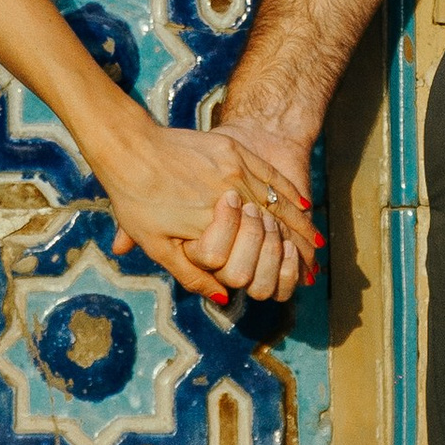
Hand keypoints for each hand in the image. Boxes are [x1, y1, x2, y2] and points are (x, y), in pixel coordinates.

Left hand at [86, 115, 322, 310]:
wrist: (129, 147)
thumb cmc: (135, 199)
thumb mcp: (156, 244)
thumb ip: (191, 274)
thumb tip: (223, 297)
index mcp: (211, 223)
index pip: (255, 248)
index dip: (277, 265)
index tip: (295, 277)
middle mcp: (228, 196)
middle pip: (272, 225)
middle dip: (297, 245)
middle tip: (316, 261)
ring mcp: (232, 169)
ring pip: (275, 200)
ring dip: (299, 222)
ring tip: (316, 238)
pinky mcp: (232, 149)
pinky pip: (268, 173)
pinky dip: (287, 191)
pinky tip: (302, 203)